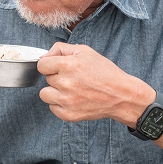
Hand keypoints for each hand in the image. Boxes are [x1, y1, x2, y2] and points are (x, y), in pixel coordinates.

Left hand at [37, 43, 152, 123]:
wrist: (121, 95)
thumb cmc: (105, 73)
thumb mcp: (85, 51)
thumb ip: (61, 49)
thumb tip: (44, 56)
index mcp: (67, 65)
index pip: (41, 65)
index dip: (50, 64)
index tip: (59, 67)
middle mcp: (65, 83)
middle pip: (46, 79)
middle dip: (57, 77)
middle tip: (75, 78)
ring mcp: (66, 101)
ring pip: (45, 94)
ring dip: (55, 91)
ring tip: (71, 89)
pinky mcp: (68, 114)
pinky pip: (52, 107)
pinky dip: (60, 104)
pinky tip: (74, 99)